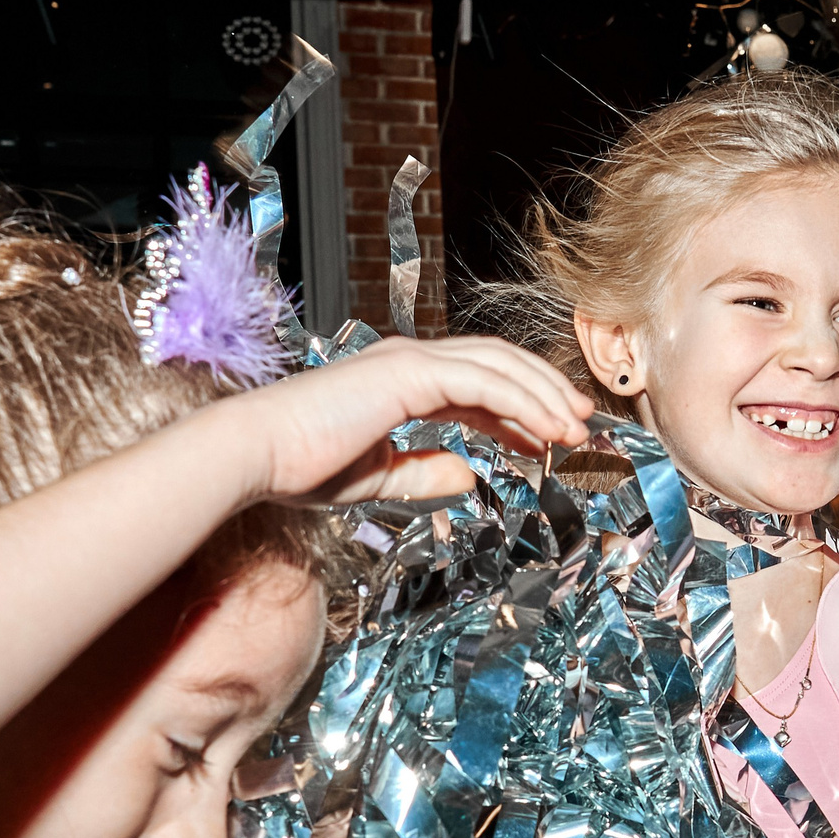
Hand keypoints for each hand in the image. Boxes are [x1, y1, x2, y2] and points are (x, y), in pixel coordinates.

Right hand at [220, 334, 593, 505]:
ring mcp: (409, 360)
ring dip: (545, 395)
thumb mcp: (376, 478)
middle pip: (499, 363)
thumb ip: (421, 473)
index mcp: (402, 379)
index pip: (479, 382)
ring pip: (500, 366)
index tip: (551, 435)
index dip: (521, 406)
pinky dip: (524, 403)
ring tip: (577, 427)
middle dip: (546, 390)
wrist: (256, 457)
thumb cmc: (299, 467)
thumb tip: (466, 476)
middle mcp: (409, 360)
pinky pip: (484, 382)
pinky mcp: (409, 373)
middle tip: (582, 421)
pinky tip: (548, 429)